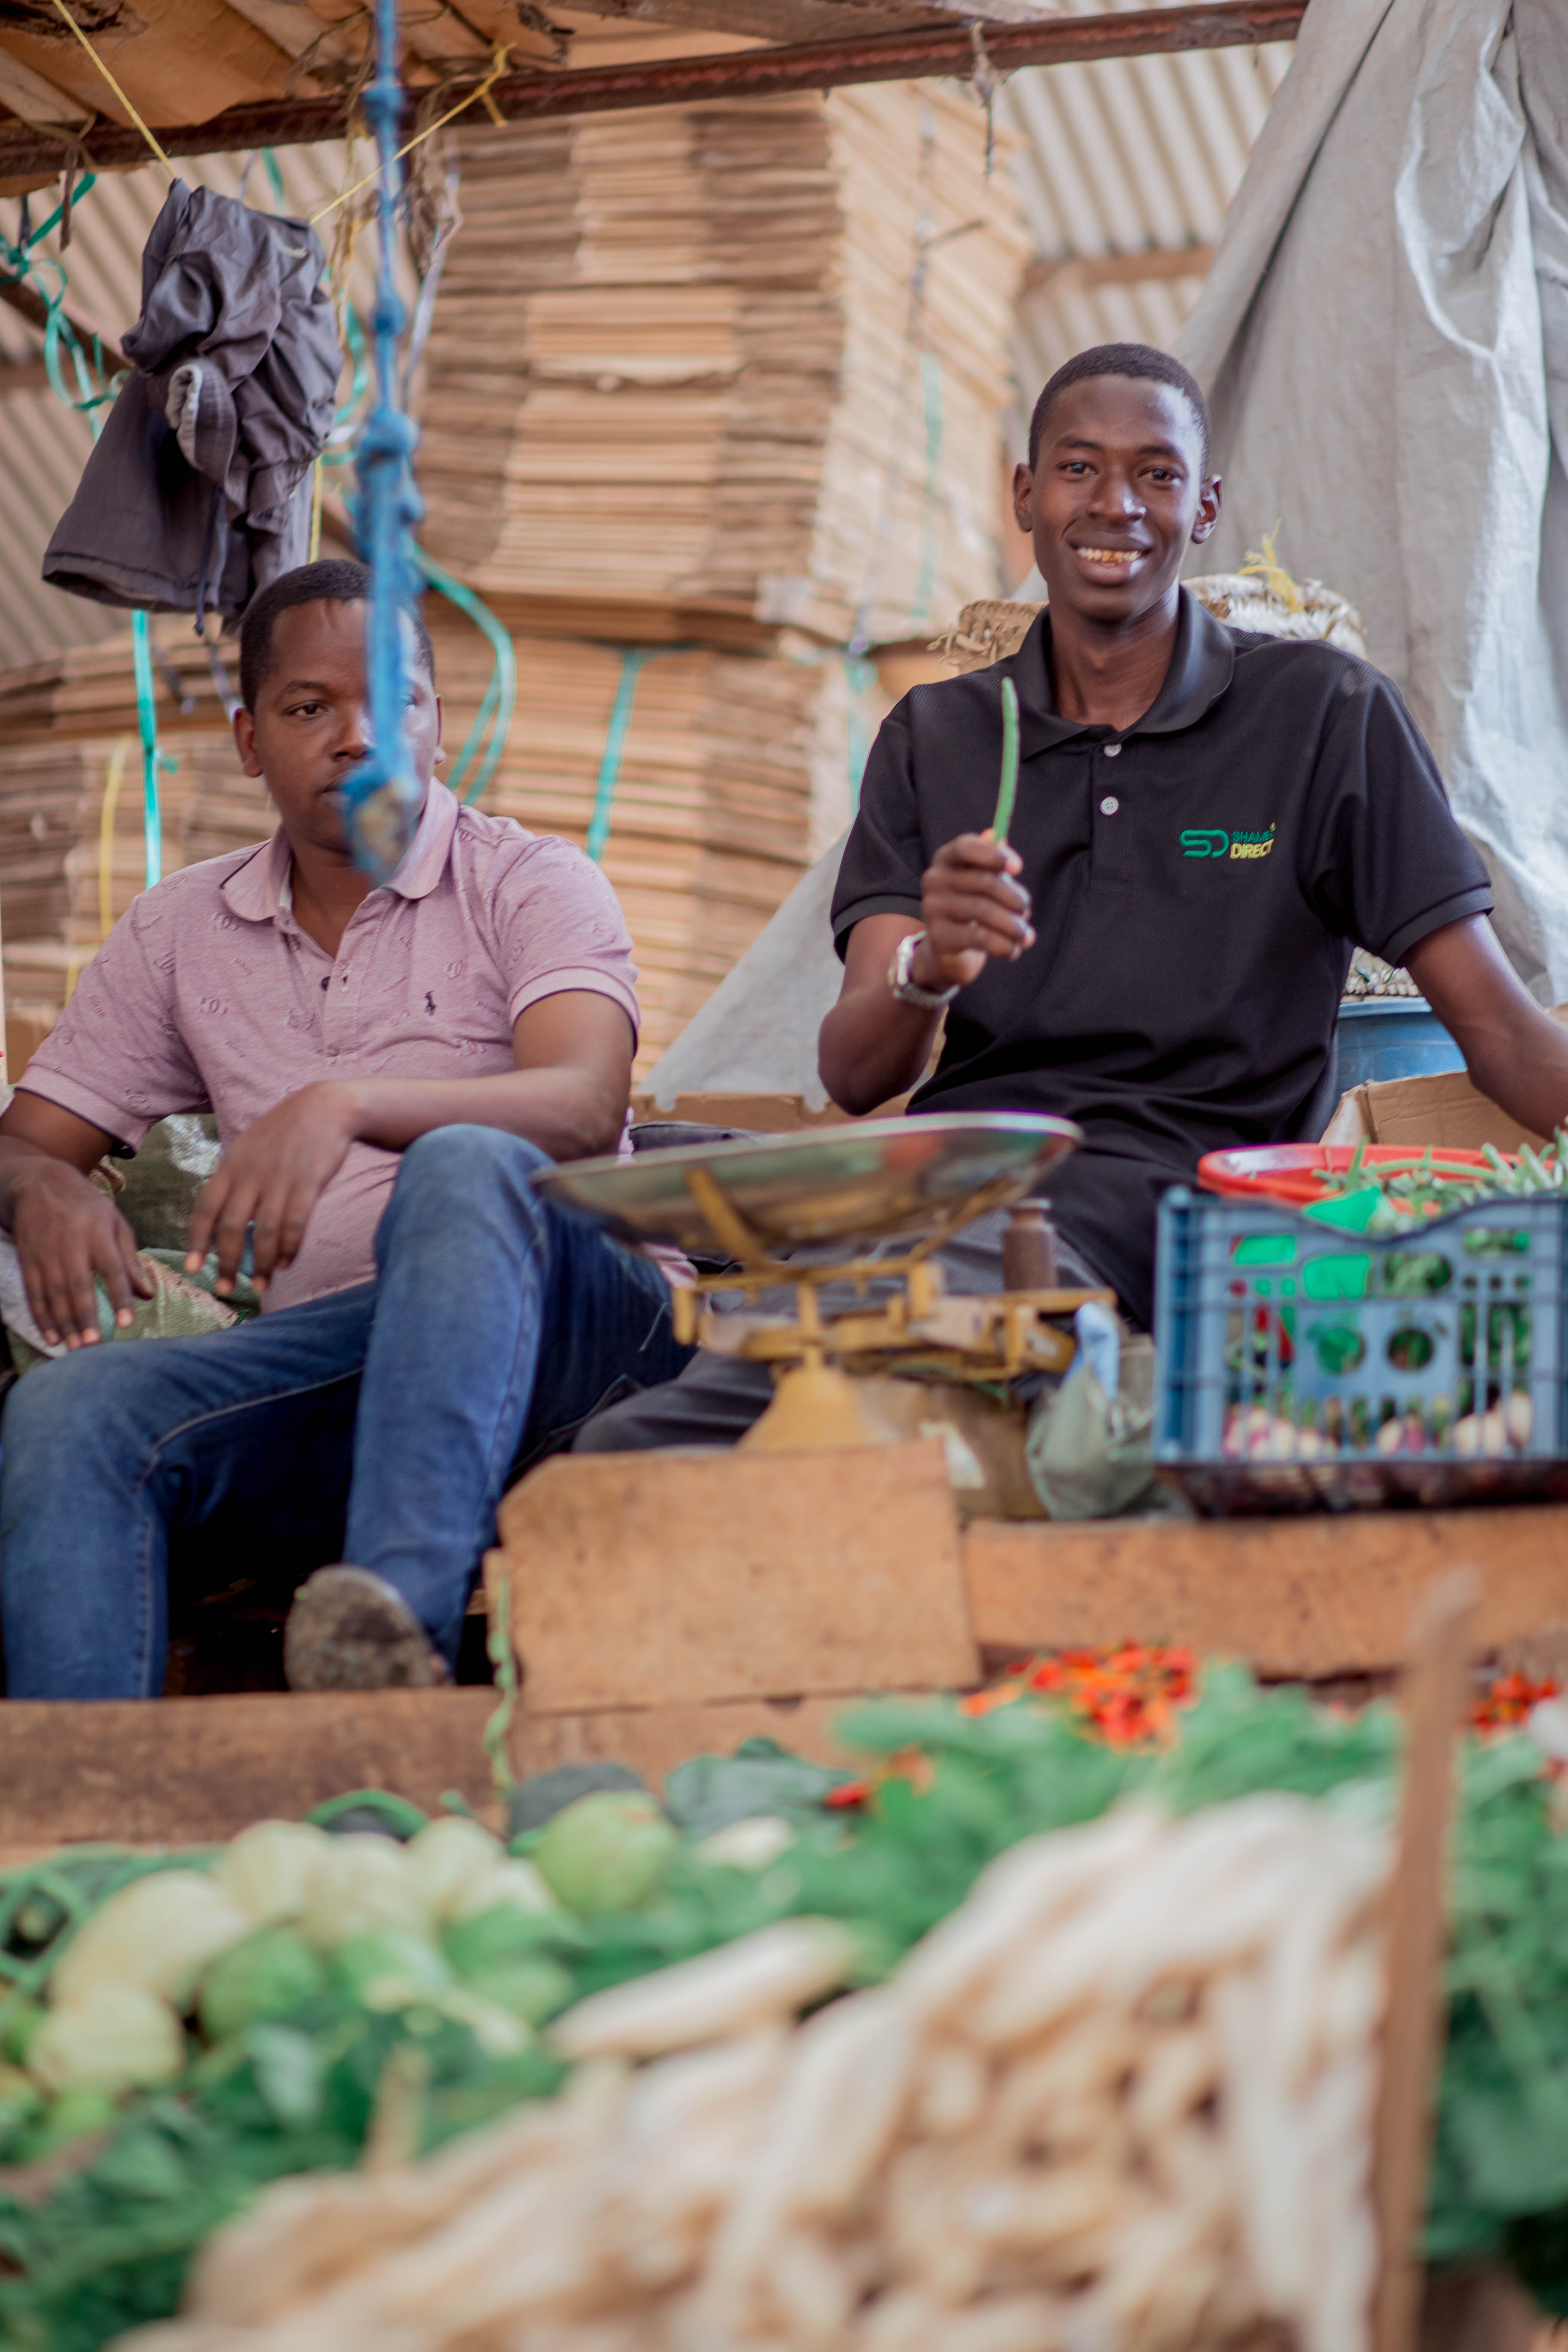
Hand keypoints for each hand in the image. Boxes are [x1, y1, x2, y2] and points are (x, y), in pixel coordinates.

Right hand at [9, 1157, 154, 1348]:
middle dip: (85, 1318)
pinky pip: (34, 1293)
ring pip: (54, 1294)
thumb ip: (131, 1260)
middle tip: (94, 1347)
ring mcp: (45, 1253)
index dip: (120, 1296)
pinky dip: (41, 1317)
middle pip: (78, 1286)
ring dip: (64, 1323)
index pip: (112, 1268)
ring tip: (75, 1348)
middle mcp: (70, 1244)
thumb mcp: (115, 1224)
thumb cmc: (87, 1207)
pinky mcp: (27, 1260)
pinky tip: (51, 1337)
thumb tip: (147, 1295)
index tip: (128, 1322)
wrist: (39, 1185)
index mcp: (98, 1233)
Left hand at [185, 1082, 357, 1296]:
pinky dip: (290, 1247)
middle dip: (227, 1262)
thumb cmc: (287, 1131)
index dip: (197, 1240)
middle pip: (232, 1226)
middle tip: (225, 1289)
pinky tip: (287, 1262)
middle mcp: (250, 1174)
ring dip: (262, 1263)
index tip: (193, 1267)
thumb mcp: (250, 1146)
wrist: (326, 1108)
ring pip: (264, 1231)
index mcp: (232, 1166)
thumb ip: (235, 1176)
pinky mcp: (307, 1184)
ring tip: (262, 1285)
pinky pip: (295, 1224)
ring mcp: (279, 1179)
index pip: (205, 1208)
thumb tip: (220, 1210)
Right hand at [915, 833, 1034, 989]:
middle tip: (1026, 909)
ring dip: (1013, 925)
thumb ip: (993, 858)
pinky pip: (979, 938)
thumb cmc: (973, 905)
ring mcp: (932, 908)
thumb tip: (996, 834)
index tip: (1018, 868)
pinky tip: (1013, 950)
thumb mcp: (984, 879)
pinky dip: (1003, 945)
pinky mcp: (938, 937)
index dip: (994, 855)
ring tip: (1027, 936)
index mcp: (946, 858)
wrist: (947, 947)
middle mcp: (934, 879)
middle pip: (983, 882)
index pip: (966, 848)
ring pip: (983, 911)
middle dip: (1013, 897)